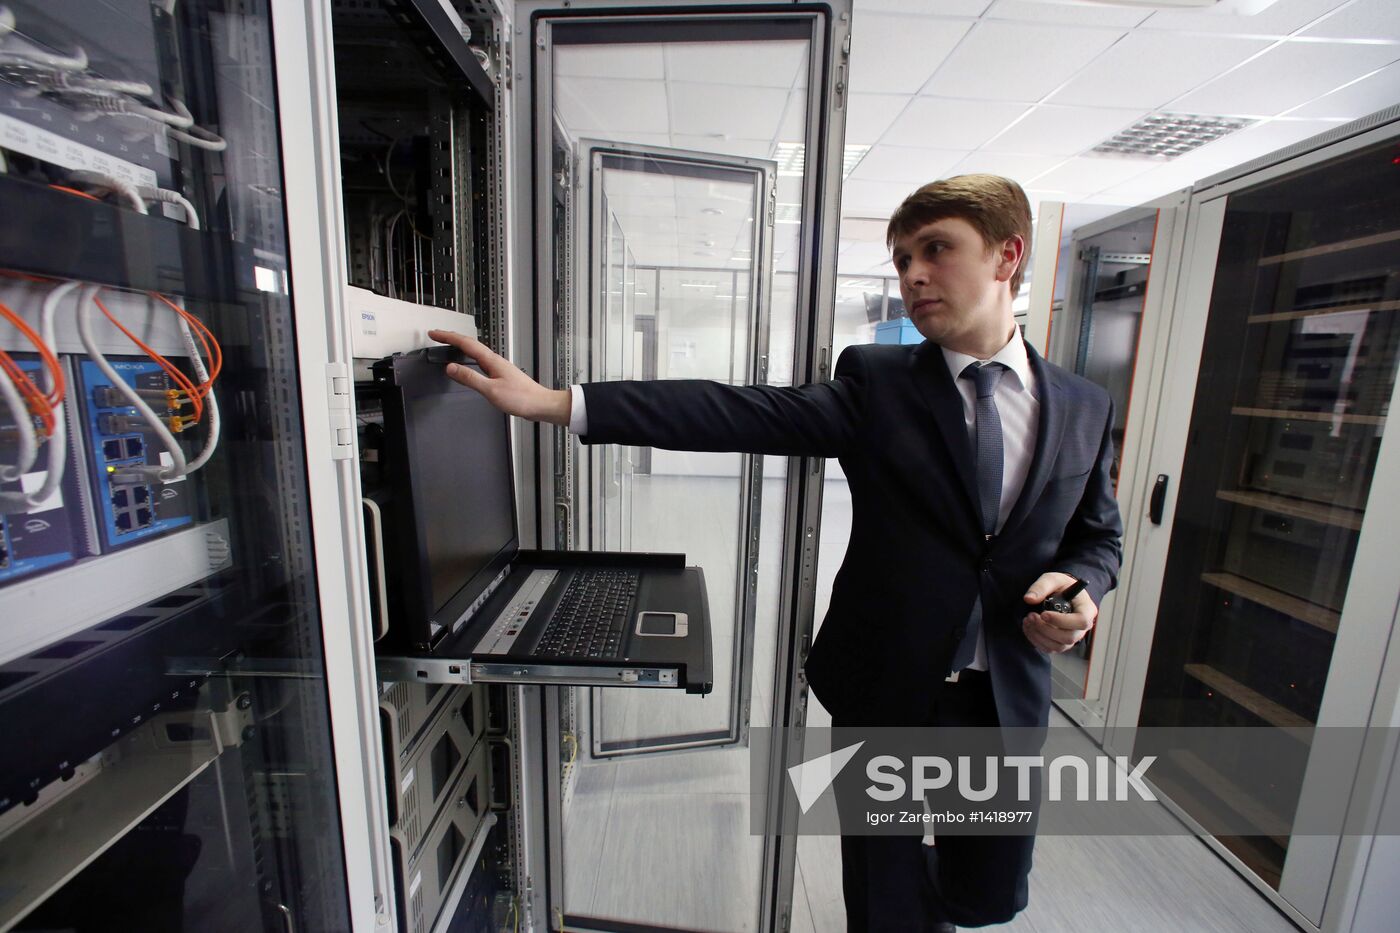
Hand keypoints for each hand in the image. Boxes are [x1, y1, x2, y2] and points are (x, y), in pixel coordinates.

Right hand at [428, 330, 571, 425]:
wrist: (540, 404)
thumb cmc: (521, 398)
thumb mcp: (491, 390)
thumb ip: (470, 378)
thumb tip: (451, 368)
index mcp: (491, 360)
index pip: (465, 343)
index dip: (447, 337)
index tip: (434, 334)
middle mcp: (495, 360)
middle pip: (470, 343)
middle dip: (452, 337)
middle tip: (437, 335)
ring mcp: (498, 366)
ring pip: (475, 350)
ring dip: (460, 345)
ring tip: (449, 343)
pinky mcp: (501, 373)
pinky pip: (480, 359)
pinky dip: (469, 355)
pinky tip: (469, 361)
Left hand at [1021, 572, 1095, 654]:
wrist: (1061, 593)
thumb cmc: (1061, 586)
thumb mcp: (1052, 579)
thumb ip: (1041, 586)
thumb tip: (1029, 599)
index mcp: (1087, 609)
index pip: (1081, 621)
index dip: (1061, 621)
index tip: (1043, 614)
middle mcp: (1082, 627)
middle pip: (1069, 637)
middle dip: (1046, 629)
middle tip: (1031, 616)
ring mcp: (1073, 637)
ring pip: (1058, 646)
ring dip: (1039, 636)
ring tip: (1028, 620)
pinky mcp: (1061, 642)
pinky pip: (1050, 648)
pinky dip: (1036, 640)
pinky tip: (1029, 627)